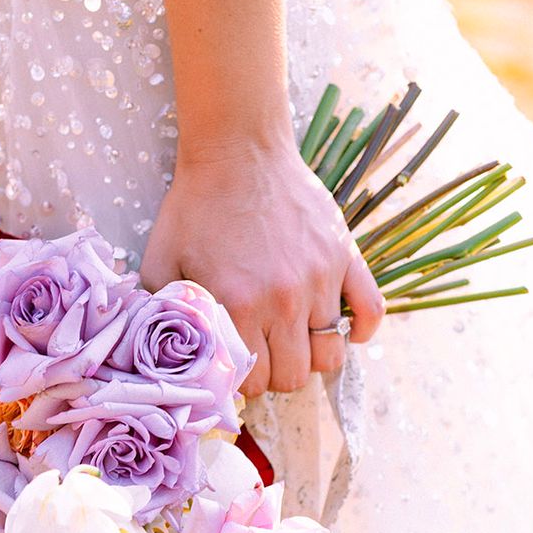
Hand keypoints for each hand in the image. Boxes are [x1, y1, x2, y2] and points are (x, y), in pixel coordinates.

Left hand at [141, 139, 385, 396]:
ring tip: (294, 341)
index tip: (237, 367)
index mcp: (239, 303)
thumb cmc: (196, 205)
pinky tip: (340, 330)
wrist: (238, 150)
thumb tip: (165, 353)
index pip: (254, 381)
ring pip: (330, 355)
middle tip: (264, 355)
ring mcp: (320, 278)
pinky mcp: (344, 256)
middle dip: (276, 375)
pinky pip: (371, 311)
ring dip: (312, 357)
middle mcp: (284, 298)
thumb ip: (162, 311)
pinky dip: (360, 330)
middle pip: (295, 377)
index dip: (243, 382)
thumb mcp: (161, 260)